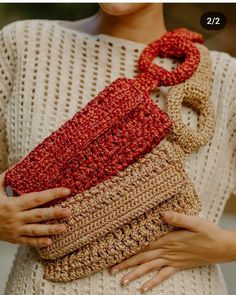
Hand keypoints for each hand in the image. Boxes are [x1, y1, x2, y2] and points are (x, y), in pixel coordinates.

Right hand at [0, 170, 71, 247]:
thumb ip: (7, 177)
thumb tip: (20, 164)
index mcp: (13, 204)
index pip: (37, 198)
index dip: (52, 194)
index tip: (66, 190)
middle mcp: (15, 217)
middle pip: (39, 215)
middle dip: (55, 213)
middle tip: (69, 211)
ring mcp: (14, 230)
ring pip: (35, 231)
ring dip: (51, 229)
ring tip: (64, 228)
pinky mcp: (13, 238)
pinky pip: (27, 242)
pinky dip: (38, 243)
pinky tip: (50, 242)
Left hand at [109, 211, 235, 292]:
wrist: (222, 247)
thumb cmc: (208, 232)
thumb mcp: (194, 221)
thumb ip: (177, 218)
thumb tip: (162, 214)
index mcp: (169, 239)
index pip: (145, 244)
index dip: (130, 249)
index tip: (117, 252)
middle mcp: (168, 251)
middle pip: (143, 258)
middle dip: (127, 264)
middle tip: (112, 270)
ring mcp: (173, 260)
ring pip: (150, 268)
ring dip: (136, 275)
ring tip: (122, 282)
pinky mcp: (179, 266)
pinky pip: (163, 276)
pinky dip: (153, 283)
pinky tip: (144, 289)